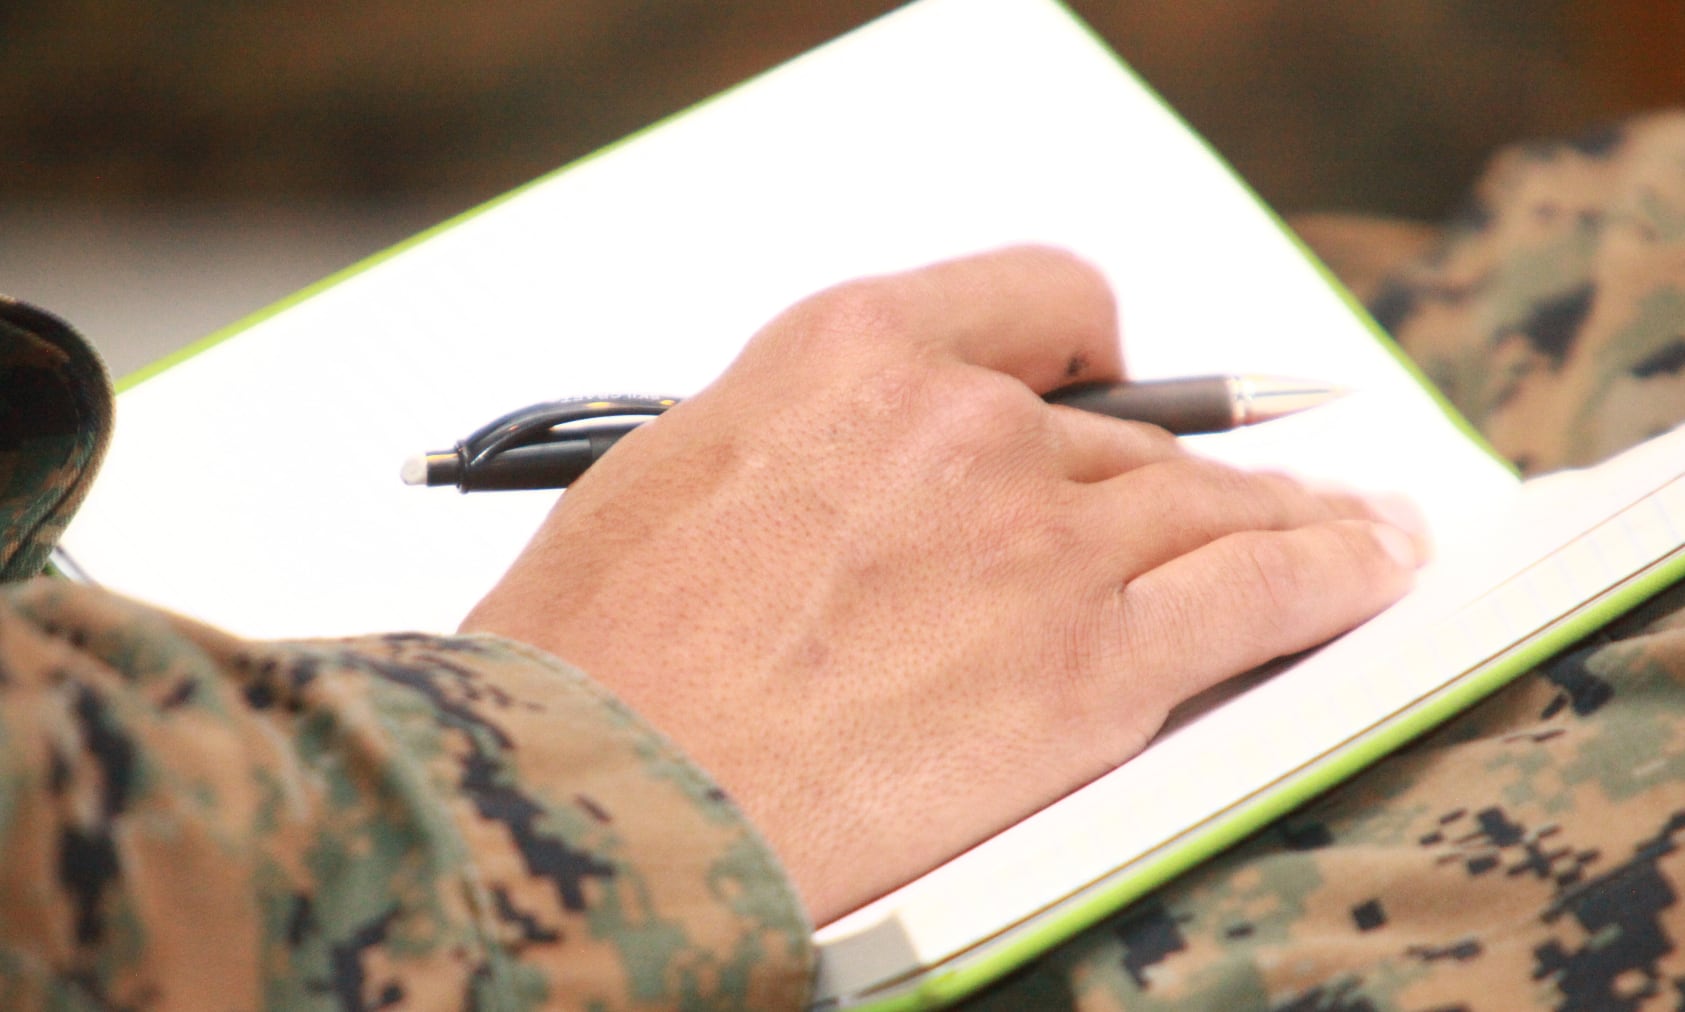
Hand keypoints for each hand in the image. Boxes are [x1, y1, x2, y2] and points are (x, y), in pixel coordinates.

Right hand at [462, 246, 1423, 922]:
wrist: (603, 796)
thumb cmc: (598, 661)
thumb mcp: (672, 482)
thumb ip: (801, 448)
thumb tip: (855, 473)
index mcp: (847, 358)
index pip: (1032, 303)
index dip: (1090, 346)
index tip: (1113, 380)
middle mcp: (961, 425)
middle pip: (1132, 436)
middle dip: (1184, 474)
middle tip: (1242, 494)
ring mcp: (1039, 542)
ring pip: (1214, 504)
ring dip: (1293, 514)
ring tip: (1354, 528)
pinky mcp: (1091, 668)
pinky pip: (1259, 594)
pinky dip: (1331, 576)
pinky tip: (1370, 569)